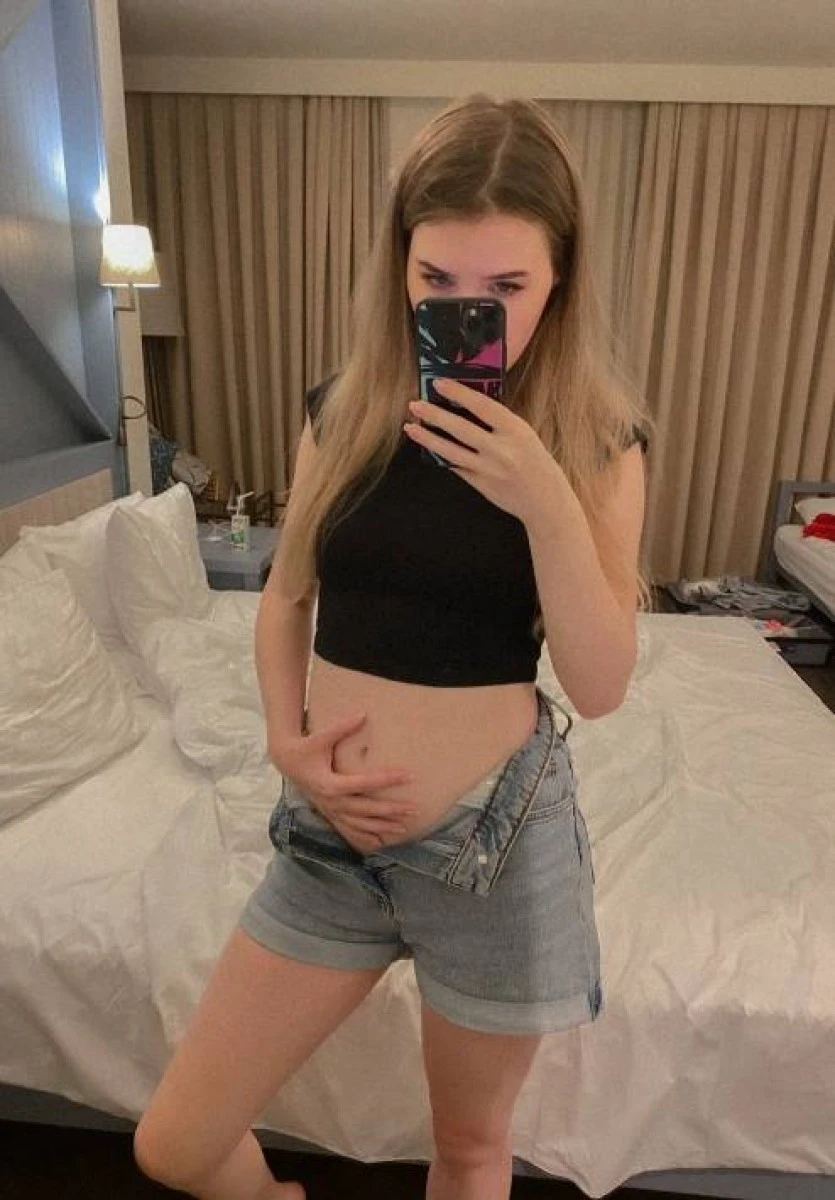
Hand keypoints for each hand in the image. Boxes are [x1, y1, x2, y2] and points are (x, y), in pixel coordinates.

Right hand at [269, 713, 418, 852]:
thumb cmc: (306, 747)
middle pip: (366, 810)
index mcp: (330, 783)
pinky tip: (381, 843)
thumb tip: (363, 714)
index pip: (364, 783)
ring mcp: (331, 811)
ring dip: (383, 827)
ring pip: (360, 824)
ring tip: (405, 827)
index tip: (407, 775)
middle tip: (414, 808)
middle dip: (391, 810)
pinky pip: (349, 830)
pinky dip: (365, 837)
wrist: (286, 762)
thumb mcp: (320, 737)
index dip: (387, 779)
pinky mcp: (330, 814)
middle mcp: (332, 802)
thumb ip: (341, 727)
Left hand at [404, 378, 563, 526]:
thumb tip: (465, 405)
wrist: (545, 500)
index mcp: (516, 430)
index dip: (458, 393)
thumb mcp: (524, 435)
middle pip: (460, 428)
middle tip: (415, 404)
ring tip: (411, 427)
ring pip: (450, 451)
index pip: (482, 406)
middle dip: (434, 415)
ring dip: (428, 438)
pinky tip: (428, 447)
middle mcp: (501, 450)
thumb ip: (498, 423)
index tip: (439, 383)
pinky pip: (455, 467)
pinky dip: (440, 456)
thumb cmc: (536, 462)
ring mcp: (489, 470)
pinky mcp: (480, 485)